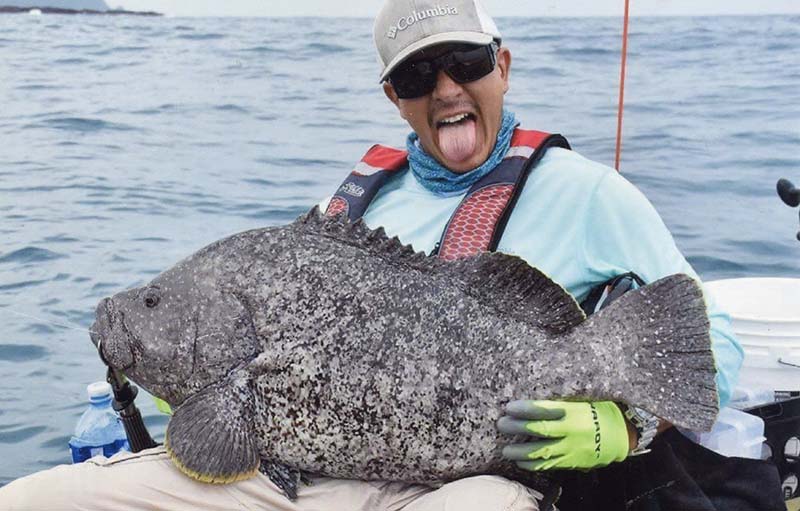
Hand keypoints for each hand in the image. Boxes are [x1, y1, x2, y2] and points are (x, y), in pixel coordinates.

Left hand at [497, 400, 628, 470]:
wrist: (623, 434)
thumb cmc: (599, 411)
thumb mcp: (581, 401)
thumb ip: (559, 403)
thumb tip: (531, 403)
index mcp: (573, 412)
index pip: (543, 410)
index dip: (524, 409)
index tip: (509, 407)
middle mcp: (571, 431)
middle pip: (538, 430)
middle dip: (517, 428)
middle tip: (501, 425)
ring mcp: (572, 448)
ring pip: (541, 452)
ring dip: (520, 452)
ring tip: (506, 450)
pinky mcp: (573, 461)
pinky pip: (550, 465)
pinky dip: (533, 465)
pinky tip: (521, 462)